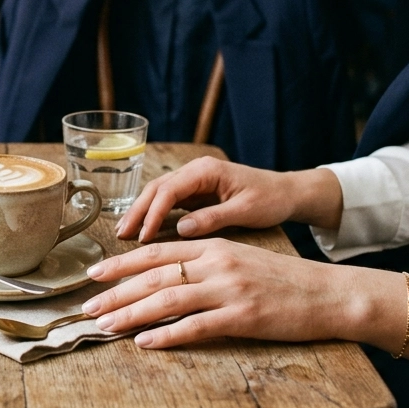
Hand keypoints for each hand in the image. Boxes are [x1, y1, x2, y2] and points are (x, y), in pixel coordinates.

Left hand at [83, 239, 408, 361]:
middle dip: (116, 292)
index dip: (122, 264)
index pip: (157, 253)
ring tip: (106, 326)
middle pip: (154, 277)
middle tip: (87, 306)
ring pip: (168, 300)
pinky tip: (146, 342)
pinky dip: (168, 335)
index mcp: (214, 247)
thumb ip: (204, 263)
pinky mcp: (243, 317)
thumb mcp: (239, 258)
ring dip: (131, 314)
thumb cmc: (282, 279)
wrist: (329, 293)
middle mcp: (217, 263)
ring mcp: (229, 290)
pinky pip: (197, 327)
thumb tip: (165, 275)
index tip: (95, 275)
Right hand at [114, 158, 342, 242]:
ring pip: (158, 194)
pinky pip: (168, 201)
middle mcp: (196, 170)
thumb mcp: (246, 211)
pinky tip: (143, 230)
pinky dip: (154, 214)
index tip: (142, 237)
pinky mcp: (196, 191)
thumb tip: (181, 229)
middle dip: (137, 211)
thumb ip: (213, 218)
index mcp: (206, 170)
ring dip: (141, 212)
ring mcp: (194, 179)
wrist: (287, 191)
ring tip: (125, 234)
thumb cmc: (271, 199)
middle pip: (156, 188)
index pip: (169, 190)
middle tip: (121, 235)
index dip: (152, 213)